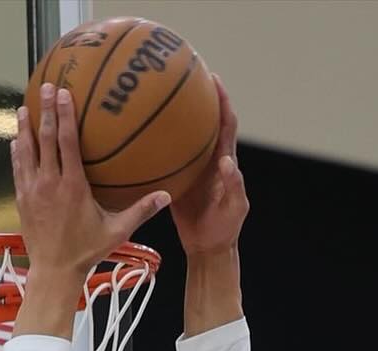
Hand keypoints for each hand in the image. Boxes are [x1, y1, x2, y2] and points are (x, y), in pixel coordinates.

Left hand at [11, 84, 170, 279]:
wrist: (54, 273)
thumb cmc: (85, 253)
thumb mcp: (116, 232)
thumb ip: (140, 211)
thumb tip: (166, 196)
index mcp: (73, 186)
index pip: (66, 142)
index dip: (64, 115)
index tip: (63, 93)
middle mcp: (50, 183)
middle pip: (45, 139)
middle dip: (45, 110)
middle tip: (45, 88)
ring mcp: (33, 191)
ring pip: (26, 151)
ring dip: (25, 127)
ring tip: (23, 108)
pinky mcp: (22, 200)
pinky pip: (18, 169)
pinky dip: (17, 152)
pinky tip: (16, 140)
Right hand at [170, 78, 246, 258]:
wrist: (208, 248)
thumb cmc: (225, 229)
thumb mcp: (234, 208)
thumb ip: (234, 186)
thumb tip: (226, 162)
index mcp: (224, 162)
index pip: (226, 124)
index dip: (222, 101)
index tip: (213, 79)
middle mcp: (209, 160)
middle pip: (205, 122)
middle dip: (199, 98)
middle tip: (185, 76)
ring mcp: (193, 170)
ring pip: (185, 138)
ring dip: (177, 119)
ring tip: (161, 98)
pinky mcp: (178, 182)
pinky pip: (168, 159)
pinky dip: (159, 147)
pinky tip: (143, 138)